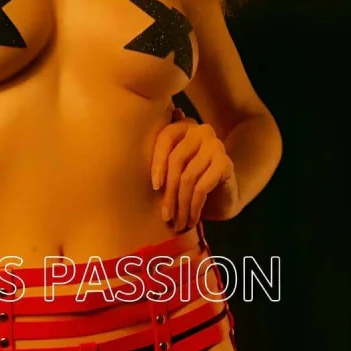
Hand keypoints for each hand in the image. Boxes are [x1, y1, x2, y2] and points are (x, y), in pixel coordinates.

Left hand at [151, 107, 240, 230]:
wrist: (222, 199)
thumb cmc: (189, 184)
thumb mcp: (171, 172)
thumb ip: (157, 159)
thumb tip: (123, 151)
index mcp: (183, 127)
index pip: (165, 137)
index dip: (157, 162)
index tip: (154, 188)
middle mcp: (202, 131)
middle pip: (176, 160)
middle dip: (168, 192)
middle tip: (165, 216)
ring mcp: (216, 146)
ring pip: (188, 177)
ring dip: (180, 205)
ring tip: (177, 223)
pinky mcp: (226, 164)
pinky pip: (202, 187)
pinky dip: (194, 207)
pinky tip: (191, 220)